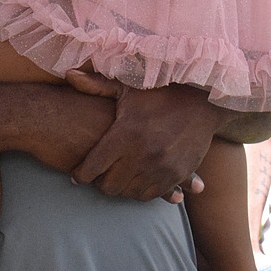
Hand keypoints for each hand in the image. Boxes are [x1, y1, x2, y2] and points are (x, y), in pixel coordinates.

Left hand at [66, 70, 225, 201]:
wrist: (203, 101)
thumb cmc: (160, 92)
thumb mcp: (127, 86)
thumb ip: (96, 85)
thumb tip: (68, 75)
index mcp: (125, 134)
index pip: (92, 167)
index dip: (80, 174)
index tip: (76, 174)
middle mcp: (142, 154)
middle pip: (108, 186)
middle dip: (99, 182)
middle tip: (97, 175)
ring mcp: (161, 167)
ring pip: (129, 193)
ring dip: (120, 188)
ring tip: (116, 177)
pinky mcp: (177, 175)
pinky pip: (151, 195)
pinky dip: (140, 191)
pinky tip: (135, 180)